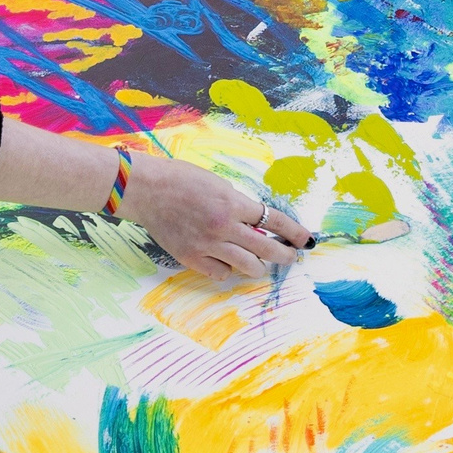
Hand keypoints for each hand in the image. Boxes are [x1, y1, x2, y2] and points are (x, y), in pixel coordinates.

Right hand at [117, 154, 312, 280]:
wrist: (146, 189)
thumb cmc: (180, 179)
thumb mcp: (218, 184)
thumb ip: (238, 205)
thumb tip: (255, 226)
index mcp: (233, 204)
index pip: (275, 221)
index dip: (295, 233)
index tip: (306, 240)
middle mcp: (224, 227)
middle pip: (267, 250)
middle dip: (285, 255)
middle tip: (290, 257)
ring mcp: (207, 245)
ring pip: (247, 267)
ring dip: (258, 266)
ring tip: (258, 263)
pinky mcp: (191, 257)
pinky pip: (220, 273)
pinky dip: (227, 269)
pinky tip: (226, 262)